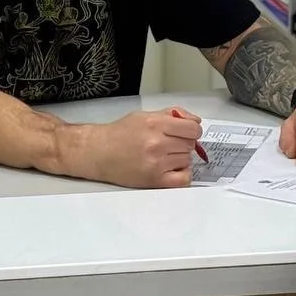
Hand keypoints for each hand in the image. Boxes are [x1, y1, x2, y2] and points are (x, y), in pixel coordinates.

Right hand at [84, 106, 202, 188]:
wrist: (98, 152)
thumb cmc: (120, 133)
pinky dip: (182, 174)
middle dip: (184, 143)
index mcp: (155, 123)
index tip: (187, 132)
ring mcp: (157, 163)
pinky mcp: (154, 180)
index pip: (193, 128)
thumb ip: (172, 114)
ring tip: (165, 155)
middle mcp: (157, 143)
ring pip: (187, 160)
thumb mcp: (145, 115)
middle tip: (171, 144)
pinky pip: (183, 179)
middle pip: (191, 144)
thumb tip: (196, 121)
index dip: (193, 130)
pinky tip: (172, 168)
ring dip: (180, 158)